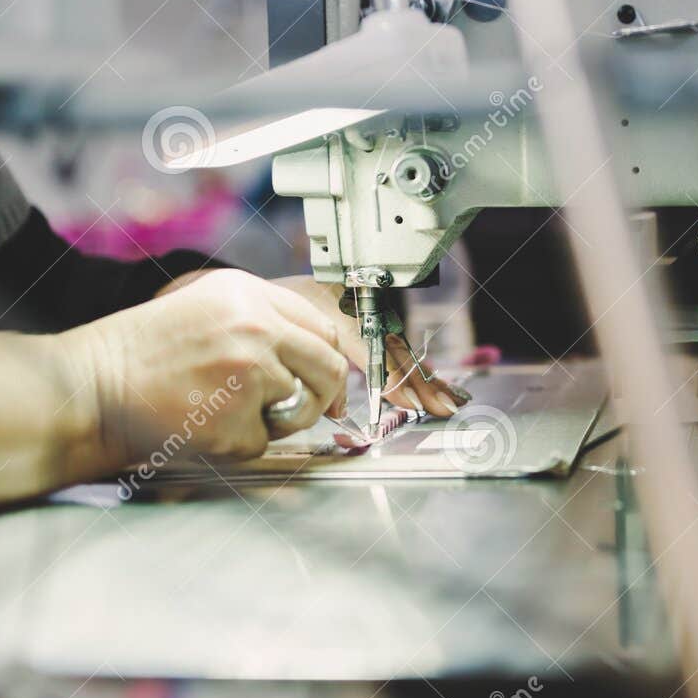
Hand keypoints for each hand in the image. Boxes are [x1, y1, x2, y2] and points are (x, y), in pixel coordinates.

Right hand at [70, 269, 352, 463]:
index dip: (329, 361)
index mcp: (247, 294)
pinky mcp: (236, 417)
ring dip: (274, 420)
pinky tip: (202, 424)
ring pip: (301, 407)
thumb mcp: (206, 310)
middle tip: (300, 411)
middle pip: (328, 367)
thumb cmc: (141, 355)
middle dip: (322, 396)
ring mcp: (249, 371)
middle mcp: (255, 325)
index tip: (330, 384)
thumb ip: (263, 325)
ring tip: (225, 410)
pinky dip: (237, 444)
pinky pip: (263, 442)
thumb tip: (319, 363)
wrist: (89, 386)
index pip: (321, 328)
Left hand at [270, 275, 464, 416]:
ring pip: (398, 346)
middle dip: (422, 382)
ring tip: (446, 398)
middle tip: (444, 406)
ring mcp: (362, 307)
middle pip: (396, 348)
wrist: (250, 289)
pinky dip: (409, 364)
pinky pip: (390, 342)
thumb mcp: (286, 334)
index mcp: (337, 308)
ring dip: (422, 376)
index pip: (375, 349)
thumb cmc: (262, 313)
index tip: (409, 403)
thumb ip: (315, 370)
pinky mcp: (362, 313)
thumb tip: (337, 408)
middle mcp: (356, 305)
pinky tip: (427, 379)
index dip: (393, 380)